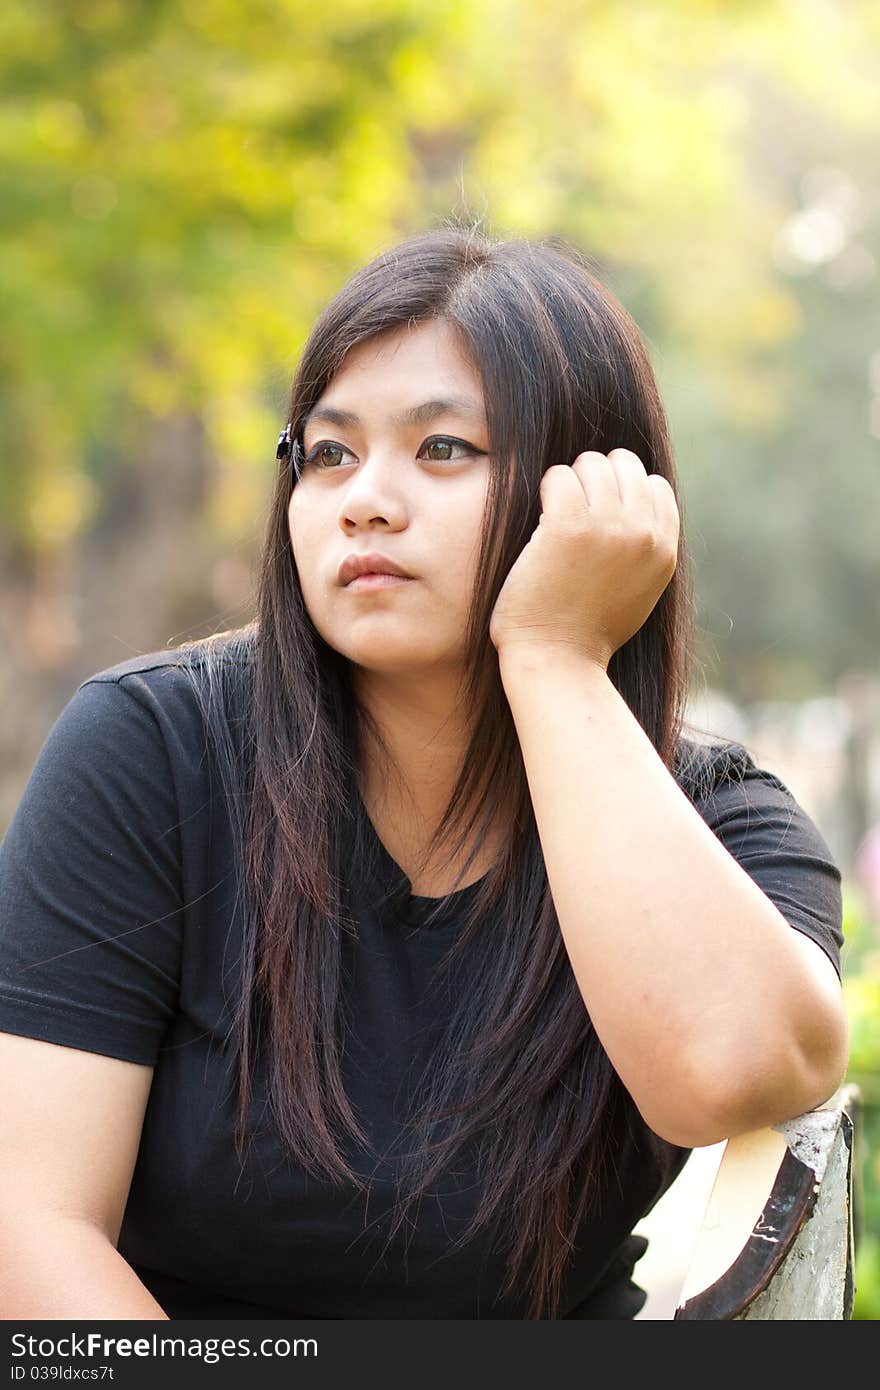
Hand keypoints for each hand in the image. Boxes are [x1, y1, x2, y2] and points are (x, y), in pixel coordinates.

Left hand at [489, 449, 679, 669]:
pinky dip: (547, 489)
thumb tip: (637, 507)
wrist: (558, 660)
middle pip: (624, 464)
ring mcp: (606, 526)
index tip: (599, 513)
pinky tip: (541, 519)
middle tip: (574, 510)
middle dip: (596, 478)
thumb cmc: (589, 631)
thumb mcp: (640, 589)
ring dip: (569, 482)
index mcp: (664, 549)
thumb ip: (646, 548)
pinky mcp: (567, 526)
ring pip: (591, 463)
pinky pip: (558, 476)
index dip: (623, 491)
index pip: (654, 485)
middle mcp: (642, 533)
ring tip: (557, 514)